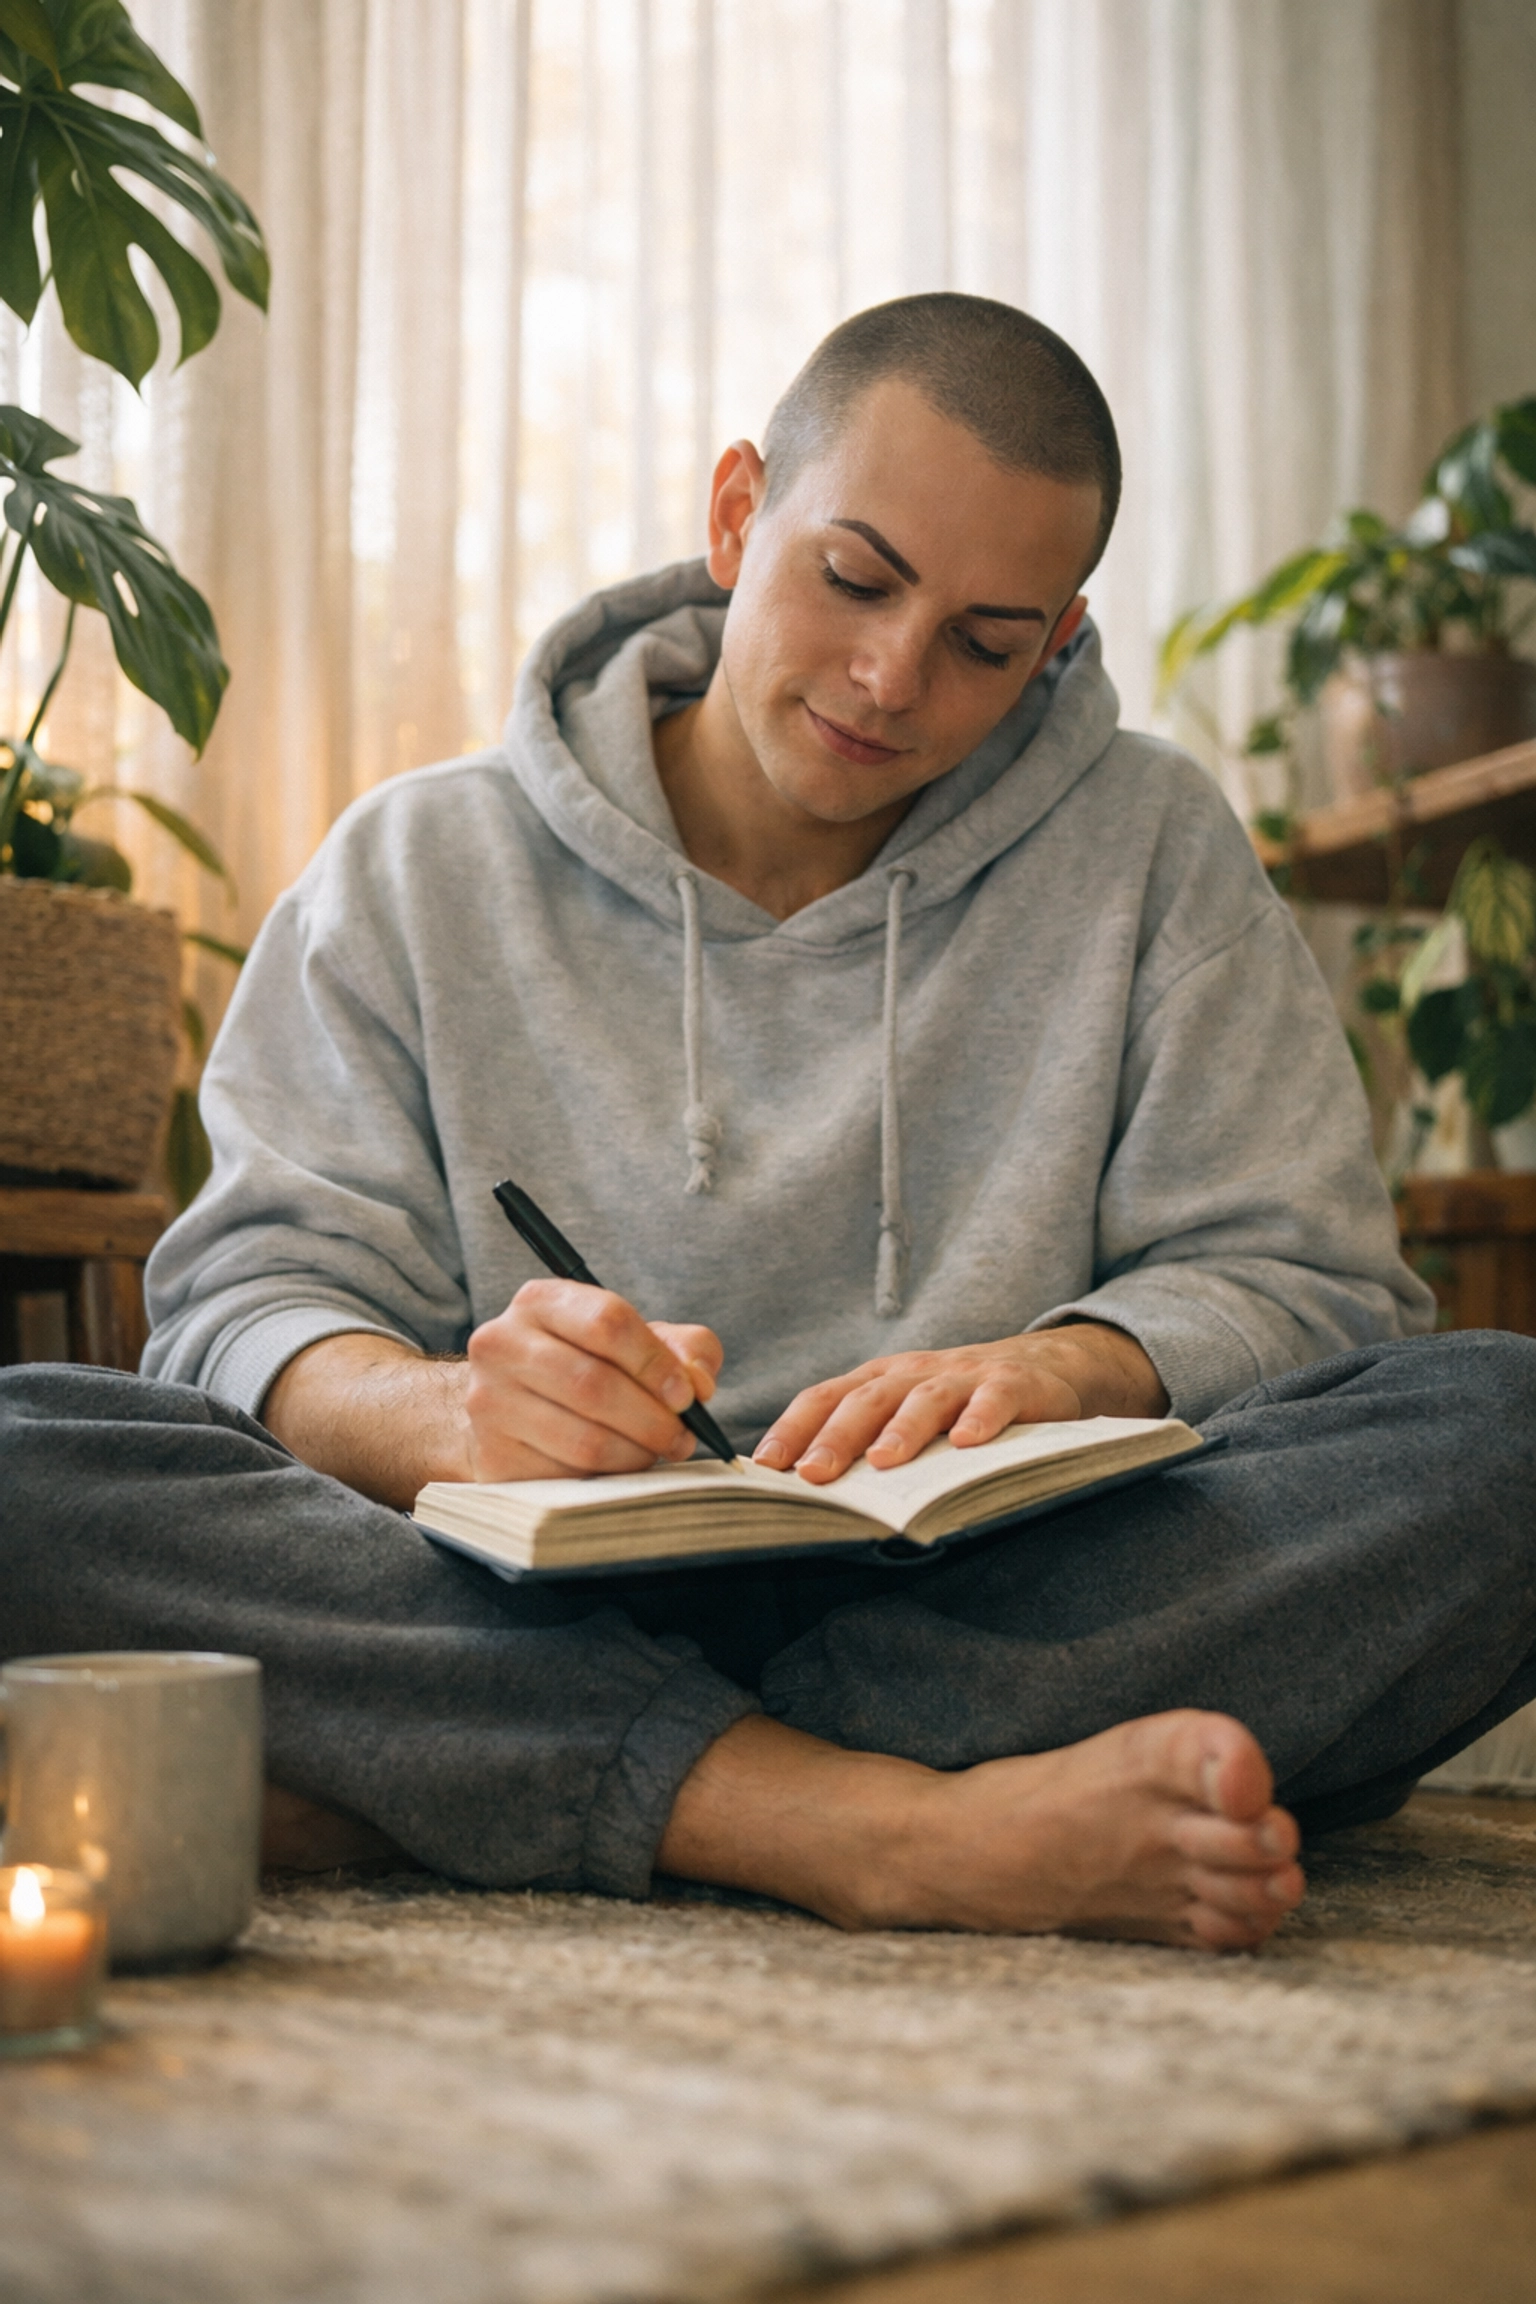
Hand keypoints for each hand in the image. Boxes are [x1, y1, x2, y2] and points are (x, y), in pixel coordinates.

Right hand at [464, 1279, 723, 1481]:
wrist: (511, 1406)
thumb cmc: (587, 1365)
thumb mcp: (635, 1341)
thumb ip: (683, 1348)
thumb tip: (698, 1384)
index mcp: (540, 1301)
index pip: (606, 1322)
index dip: (655, 1362)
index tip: (686, 1395)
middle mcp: (501, 1344)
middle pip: (594, 1384)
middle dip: (653, 1418)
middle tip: (682, 1437)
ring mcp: (489, 1401)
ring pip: (583, 1439)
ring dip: (636, 1453)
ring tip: (656, 1452)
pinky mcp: (492, 1455)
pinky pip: (566, 1476)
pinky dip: (605, 1478)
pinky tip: (618, 1467)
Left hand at [752, 1323, 1167, 1483]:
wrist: (1046, 1366)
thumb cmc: (959, 1404)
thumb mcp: (908, 1416)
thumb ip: (867, 1446)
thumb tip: (804, 1496)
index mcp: (880, 1381)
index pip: (825, 1398)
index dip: (793, 1428)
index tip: (764, 1466)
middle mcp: (915, 1373)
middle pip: (868, 1399)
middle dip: (836, 1435)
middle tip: (813, 1473)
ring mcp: (965, 1376)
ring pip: (926, 1398)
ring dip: (902, 1429)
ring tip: (883, 1461)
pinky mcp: (1014, 1384)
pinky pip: (995, 1399)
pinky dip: (981, 1417)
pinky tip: (967, 1443)